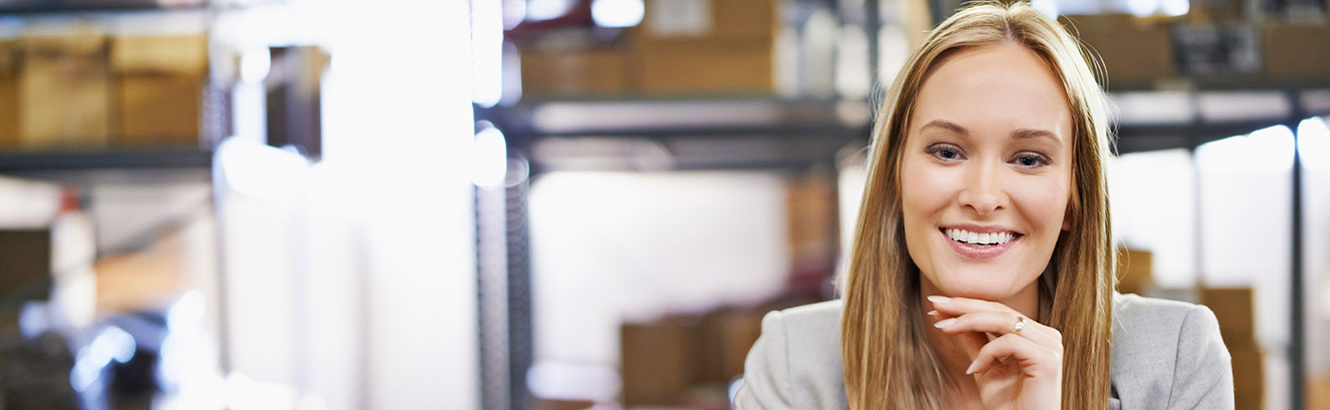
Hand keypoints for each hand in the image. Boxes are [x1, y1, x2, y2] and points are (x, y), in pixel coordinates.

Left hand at [928, 295, 1061, 409]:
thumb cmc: (1007, 404)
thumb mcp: (982, 366)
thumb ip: (973, 340)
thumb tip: (950, 316)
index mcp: (1034, 335)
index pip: (998, 311)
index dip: (967, 306)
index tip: (936, 306)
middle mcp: (1046, 337)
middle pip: (1001, 310)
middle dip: (964, 306)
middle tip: (935, 305)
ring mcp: (1050, 347)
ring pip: (1004, 320)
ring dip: (968, 321)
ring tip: (944, 328)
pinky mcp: (1047, 360)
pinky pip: (1010, 343)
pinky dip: (987, 353)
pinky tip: (973, 369)